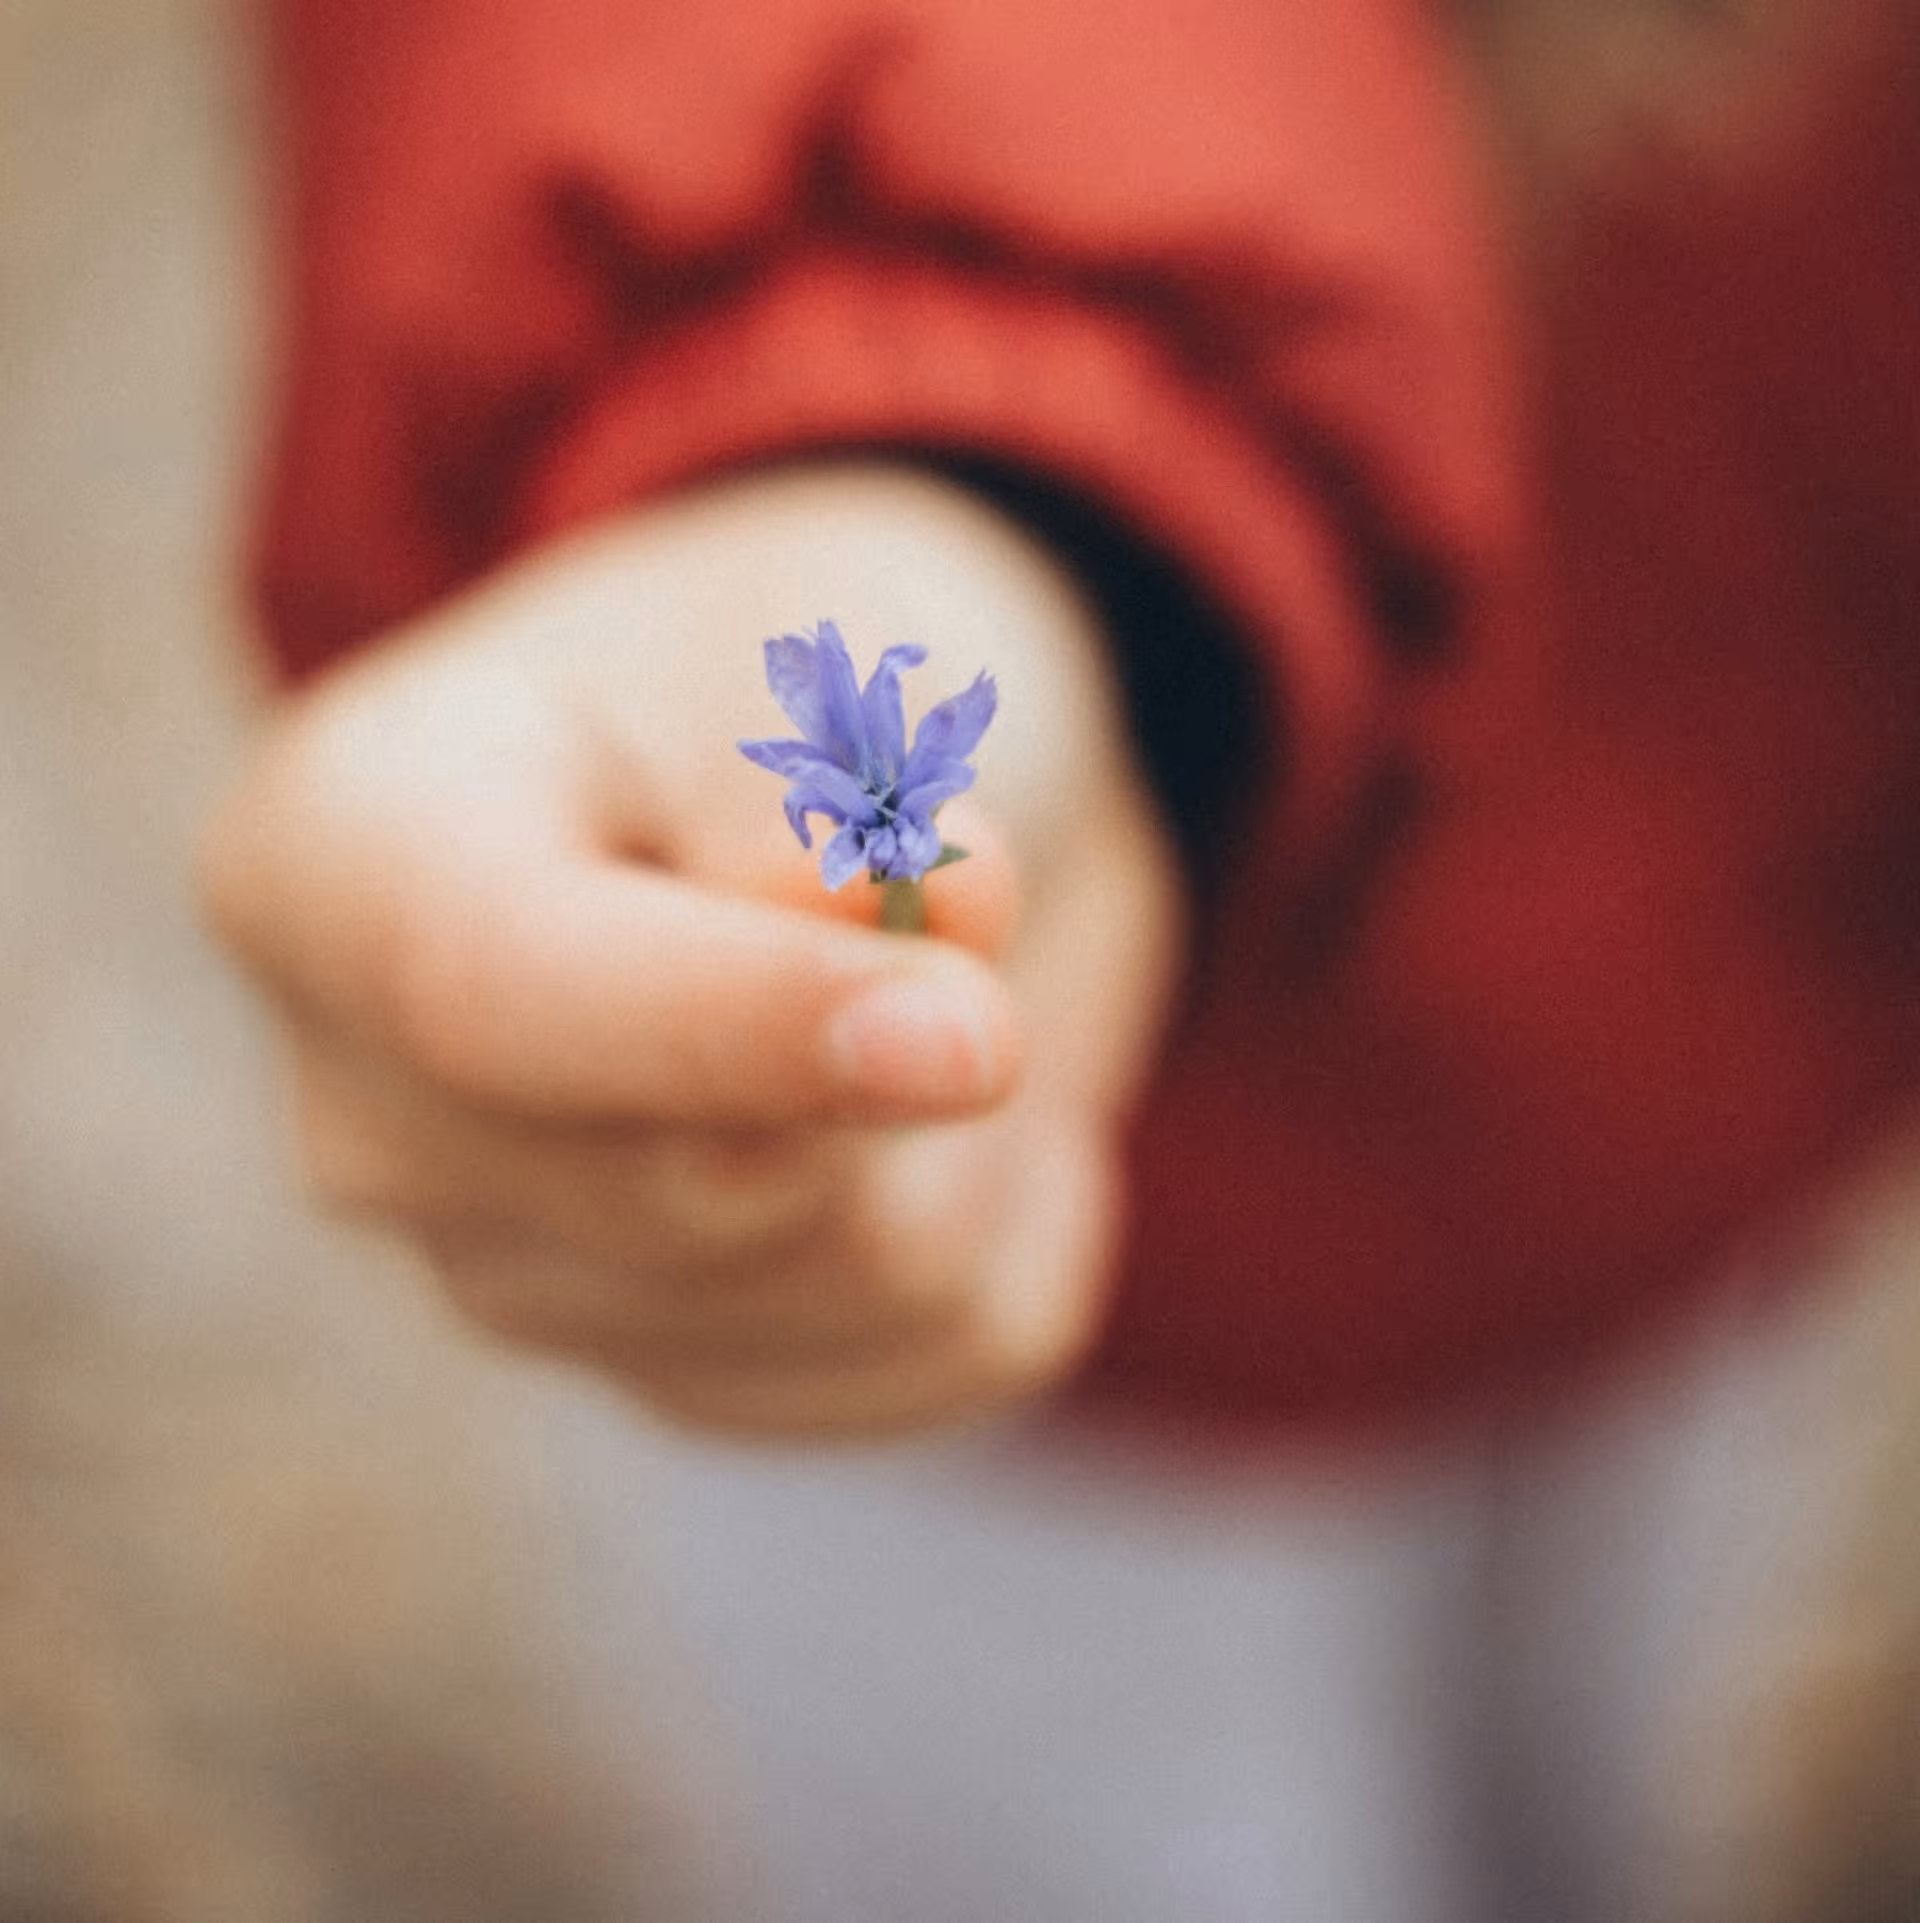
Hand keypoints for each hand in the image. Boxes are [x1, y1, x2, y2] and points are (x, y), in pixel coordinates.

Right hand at [201, 463, 1183, 1437]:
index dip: (742, 1026)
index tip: (969, 1026)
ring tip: (928, 975)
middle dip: (902, 1038)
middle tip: (958, 872)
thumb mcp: (823, 649)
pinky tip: (958, 1110)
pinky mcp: (672, 1365)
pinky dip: (1026, 1214)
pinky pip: (944, 1353)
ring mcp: (510, 1268)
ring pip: (853, 1286)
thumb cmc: (791, 671)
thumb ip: (833, 808)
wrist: (846, 791)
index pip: (495, 1003)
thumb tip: (892, 987)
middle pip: (699, 1191)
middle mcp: (381, 1110)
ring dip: (980, 1120)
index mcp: (342, 862)